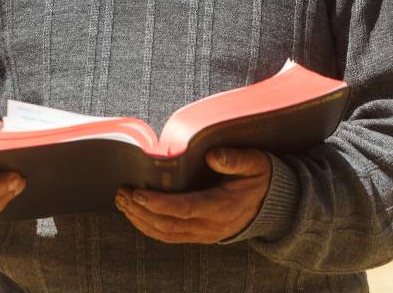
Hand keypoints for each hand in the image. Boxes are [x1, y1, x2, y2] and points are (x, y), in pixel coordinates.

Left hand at [115, 148, 271, 242]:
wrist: (271, 205)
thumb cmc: (259, 178)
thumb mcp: (255, 163)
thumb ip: (236, 159)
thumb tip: (213, 156)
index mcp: (223, 207)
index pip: (186, 209)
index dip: (160, 204)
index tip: (138, 194)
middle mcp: (211, 225)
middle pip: (169, 224)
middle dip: (141, 211)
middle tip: (121, 193)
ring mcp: (204, 234)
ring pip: (166, 234)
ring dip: (141, 220)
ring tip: (122, 202)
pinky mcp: (199, 235)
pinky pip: (170, 236)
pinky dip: (149, 227)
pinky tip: (135, 214)